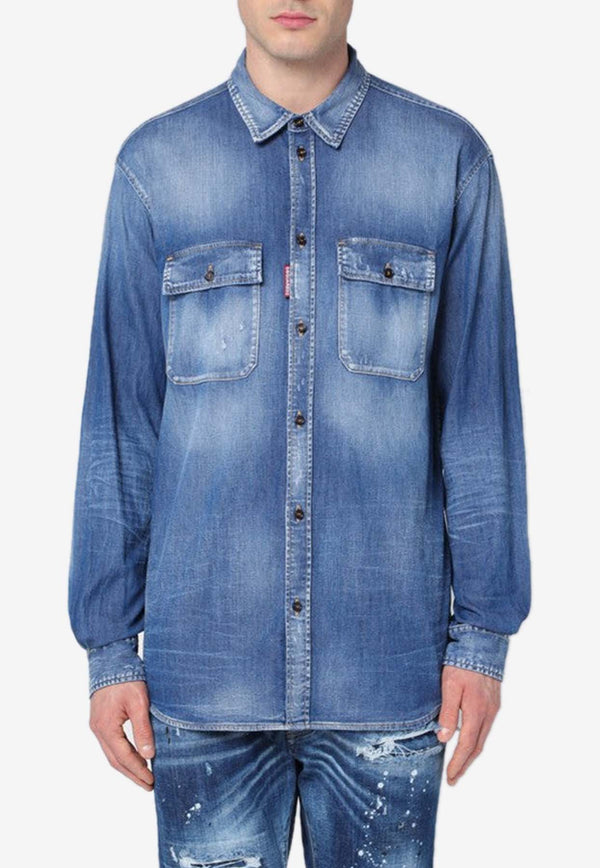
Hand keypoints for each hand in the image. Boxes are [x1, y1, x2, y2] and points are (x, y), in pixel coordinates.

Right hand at [89, 680, 154, 790]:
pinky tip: (134, 757)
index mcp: (106, 727)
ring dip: (127, 766)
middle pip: (115, 761)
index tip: (151, 782)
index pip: (124, 758)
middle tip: (148, 785)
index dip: (138, 772)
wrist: (111, 661)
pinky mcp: (101, 721)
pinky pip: (111, 745)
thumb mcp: (139, 703)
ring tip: (143, 776)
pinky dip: (123, 755)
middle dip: (132, 774)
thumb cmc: (126, 679)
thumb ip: (143, 729)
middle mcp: (98, 730)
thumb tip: (149, 756)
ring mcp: (98, 726)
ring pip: (112, 754)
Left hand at [436, 664, 500, 785]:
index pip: (467, 745)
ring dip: (471, 754)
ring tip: (459, 765)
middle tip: (454, 778)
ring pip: (482, 738)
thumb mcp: (449, 685)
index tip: (451, 777)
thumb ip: (448, 712)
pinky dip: (477, 740)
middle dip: (465, 764)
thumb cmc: (463, 663)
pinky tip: (469, 741)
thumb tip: (444, 739)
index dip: (458, 763)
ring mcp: (493, 708)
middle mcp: (488, 713)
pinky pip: (485, 728)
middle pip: (477, 747)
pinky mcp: (493, 702)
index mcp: (476, 711)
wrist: (483, 642)